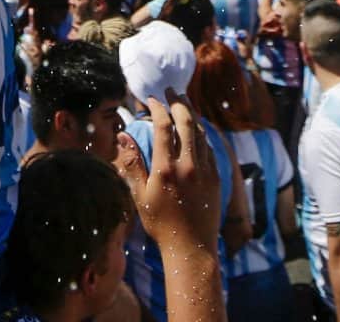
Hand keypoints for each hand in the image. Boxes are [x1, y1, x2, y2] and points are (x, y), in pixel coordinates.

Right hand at [115, 97, 220, 253]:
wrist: (191, 248)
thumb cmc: (160, 224)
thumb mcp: (139, 195)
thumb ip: (131, 163)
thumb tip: (123, 136)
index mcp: (166, 169)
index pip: (163, 126)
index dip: (157, 108)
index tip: (150, 99)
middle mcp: (189, 166)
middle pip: (187, 122)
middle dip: (178, 101)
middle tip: (171, 90)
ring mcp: (205, 171)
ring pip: (201, 132)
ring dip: (192, 113)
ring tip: (184, 102)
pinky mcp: (216, 177)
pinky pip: (210, 147)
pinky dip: (202, 132)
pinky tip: (196, 129)